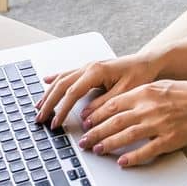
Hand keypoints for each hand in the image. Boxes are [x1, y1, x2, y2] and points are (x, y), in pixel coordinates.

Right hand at [36, 53, 161, 128]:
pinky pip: (67, 73)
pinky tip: (46, 81)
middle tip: (40, 118)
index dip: (62, 109)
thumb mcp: (124, 93)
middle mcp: (88, 67)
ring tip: (39, 106)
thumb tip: (86, 117)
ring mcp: (87, 67)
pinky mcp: (89, 69)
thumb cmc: (140, 75)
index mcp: (96, 71)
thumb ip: (104, 105)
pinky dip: (55, 79)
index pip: (72, 92)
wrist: (147, 63)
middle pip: (61, 85)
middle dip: (49, 103)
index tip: (55, 123)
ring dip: (49, 93)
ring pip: (62, 79)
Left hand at [77, 80, 186, 166]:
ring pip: (126, 135)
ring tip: (96, 150)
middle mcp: (148, 108)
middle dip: (95, 132)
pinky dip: (132, 157)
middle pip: (114, 122)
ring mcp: (158, 124)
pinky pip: (147, 150)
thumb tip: (114, 105)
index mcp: (143, 93)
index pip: (112, 105)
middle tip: (83, 141)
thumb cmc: (183, 93)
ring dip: (108, 144)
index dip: (95, 115)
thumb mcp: (156, 86)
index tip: (84, 122)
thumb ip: (136, 94)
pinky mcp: (169, 139)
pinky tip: (121, 161)